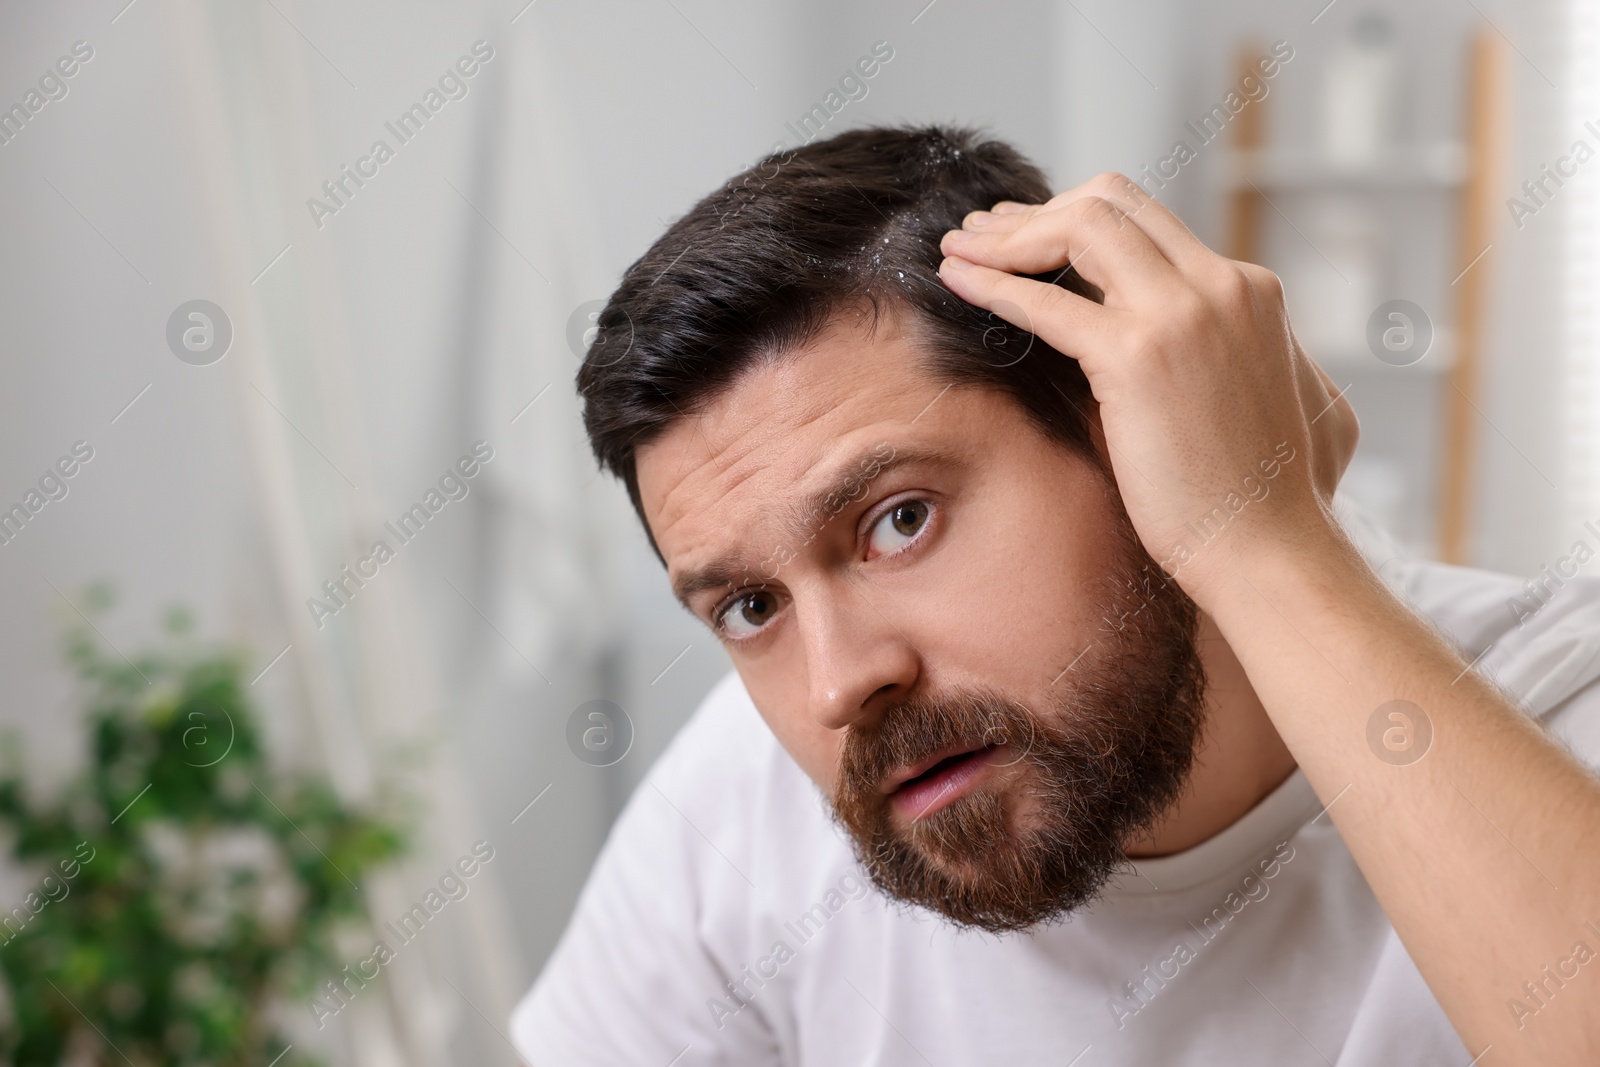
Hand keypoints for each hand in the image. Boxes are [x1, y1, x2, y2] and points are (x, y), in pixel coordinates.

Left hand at [938, 172, 1358, 602]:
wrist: (1272, 551)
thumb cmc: (1270, 499)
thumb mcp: (1283, 399)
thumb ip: (1251, 354)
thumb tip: (1232, 352)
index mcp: (1249, 290)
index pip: (1148, 222)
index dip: (1077, 219)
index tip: (1029, 238)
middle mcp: (1222, 284)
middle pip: (1111, 202)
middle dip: (1037, 211)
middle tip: (982, 231)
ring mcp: (1184, 313)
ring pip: (1079, 225)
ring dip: (1008, 234)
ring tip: (957, 247)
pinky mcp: (1138, 356)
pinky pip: (1047, 301)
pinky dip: (993, 282)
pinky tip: (955, 280)